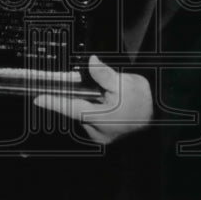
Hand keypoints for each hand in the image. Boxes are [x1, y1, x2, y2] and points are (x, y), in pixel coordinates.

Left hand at [33, 55, 151, 144]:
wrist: (162, 117)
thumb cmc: (143, 102)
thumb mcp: (125, 82)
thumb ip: (104, 74)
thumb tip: (91, 62)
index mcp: (99, 117)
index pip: (69, 108)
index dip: (53, 102)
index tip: (38, 98)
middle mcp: (97, 131)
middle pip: (79, 110)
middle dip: (83, 98)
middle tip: (97, 90)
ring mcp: (102, 136)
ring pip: (87, 116)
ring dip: (92, 105)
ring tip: (110, 97)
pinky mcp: (107, 137)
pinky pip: (95, 122)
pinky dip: (98, 112)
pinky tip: (111, 106)